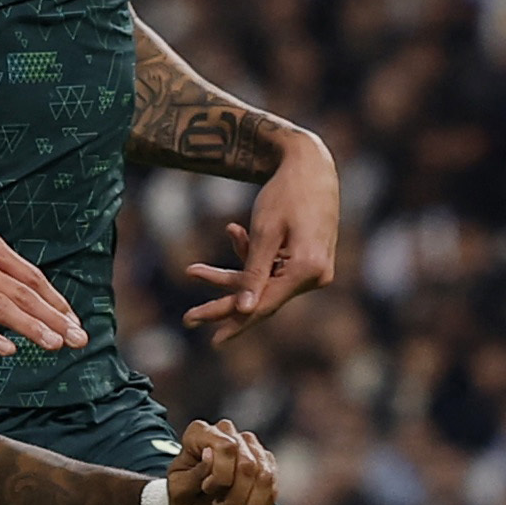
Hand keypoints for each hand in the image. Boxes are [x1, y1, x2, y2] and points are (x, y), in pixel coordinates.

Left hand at [163, 418, 279, 504]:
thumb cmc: (183, 498)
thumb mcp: (178, 492)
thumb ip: (192, 476)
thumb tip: (210, 454)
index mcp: (200, 433)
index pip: (227, 447)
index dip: (221, 475)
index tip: (206, 489)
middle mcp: (228, 433)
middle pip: (248, 464)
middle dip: (234, 497)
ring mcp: (250, 447)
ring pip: (265, 477)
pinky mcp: (266, 465)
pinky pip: (272, 490)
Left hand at [182, 132, 340, 344]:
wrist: (312, 163)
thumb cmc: (286, 193)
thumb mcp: (264, 231)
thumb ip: (254, 273)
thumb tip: (244, 311)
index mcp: (308, 270)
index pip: (265, 305)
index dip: (235, 322)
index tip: (212, 341)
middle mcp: (317, 276)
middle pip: (263, 298)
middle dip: (224, 304)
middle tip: (188, 318)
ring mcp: (315, 269)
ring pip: (265, 283)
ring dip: (233, 274)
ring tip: (194, 270)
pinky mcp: (309, 260)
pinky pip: (274, 269)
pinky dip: (253, 257)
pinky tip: (233, 231)